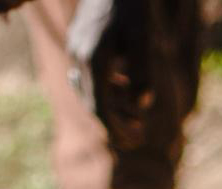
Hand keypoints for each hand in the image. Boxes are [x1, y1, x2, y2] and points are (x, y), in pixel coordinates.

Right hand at [66, 0, 154, 143]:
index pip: (100, 108)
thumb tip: (141, 105)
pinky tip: (125, 88)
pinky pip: (89, 75)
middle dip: (116, 124)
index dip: (118, 130)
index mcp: (94, 59)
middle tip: (139, 136)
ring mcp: (76, 47)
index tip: (136, 142)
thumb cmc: (135, 5)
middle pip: (93, 104)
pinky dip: (106, 88)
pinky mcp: (80, 40)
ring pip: (90, 90)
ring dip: (112, 107)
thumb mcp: (145, 39)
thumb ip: (143, 74)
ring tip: (136, 115)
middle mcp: (80, 55)